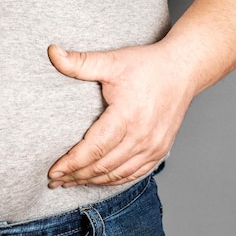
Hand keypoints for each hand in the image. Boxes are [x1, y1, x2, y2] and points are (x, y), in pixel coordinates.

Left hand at [46, 42, 194, 186]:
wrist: (184, 69)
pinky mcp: (159, 150)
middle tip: (54, 181)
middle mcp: (142, 136)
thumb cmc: (147, 65)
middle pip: (102, 166)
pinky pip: (133, 174)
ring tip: (69, 183)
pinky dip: (113, 181)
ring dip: (91, 181)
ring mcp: (153, 147)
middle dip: (75, 176)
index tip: (52, 172)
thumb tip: (51, 52)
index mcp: (127, 116)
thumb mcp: (112, 61)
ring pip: (117, 174)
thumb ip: (80, 62)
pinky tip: (96, 181)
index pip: (94, 149)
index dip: (71, 163)